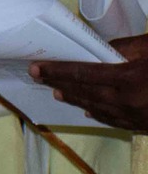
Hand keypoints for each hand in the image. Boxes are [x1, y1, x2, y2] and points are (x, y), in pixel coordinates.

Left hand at [31, 35, 147, 130]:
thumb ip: (128, 46)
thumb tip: (101, 48)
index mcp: (130, 78)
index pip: (85, 74)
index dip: (58, 71)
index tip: (36, 68)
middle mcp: (128, 101)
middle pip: (86, 92)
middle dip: (60, 84)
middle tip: (37, 78)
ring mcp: (136, 117)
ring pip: (99, 109)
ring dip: (76, 101)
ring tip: (57, 93)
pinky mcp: (144, 126)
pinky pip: (116, 122)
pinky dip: (99, 115)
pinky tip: (89, 112)